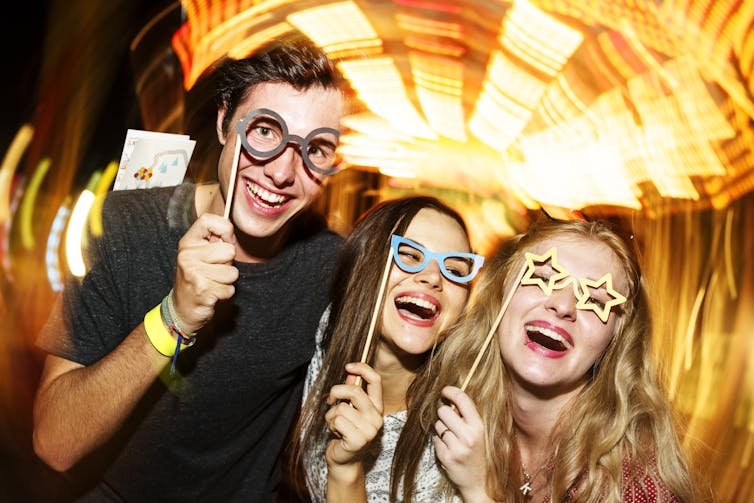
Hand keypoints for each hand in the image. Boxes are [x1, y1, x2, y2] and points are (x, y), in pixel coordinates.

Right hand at [172, 213, 238, 333]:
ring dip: (227, 280)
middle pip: (229, 250)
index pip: (208, 220)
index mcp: (187, 243)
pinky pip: (230, 289)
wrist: (182, 308)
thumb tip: (231, 235)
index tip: (226, 240)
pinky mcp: (203, 290)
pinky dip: (225, 293)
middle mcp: (187, 256)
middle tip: (215, 269)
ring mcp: (194, 273)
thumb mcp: (199, 255)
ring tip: (213, 282)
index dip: (225, 228)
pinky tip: (212, 293)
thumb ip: (214, 241)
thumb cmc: (196, 278)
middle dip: (228, 262)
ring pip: (232, 272)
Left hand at [324, 362, 383, 467]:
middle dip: (337, 391)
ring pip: (342, 407)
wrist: (344, 460)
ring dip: (332, 415)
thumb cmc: (345, 432)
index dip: (362, 369)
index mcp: (377, 407)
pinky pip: (338, 420)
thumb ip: (352, 392)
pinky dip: (331, 424)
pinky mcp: (359, 439)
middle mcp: (376, 417)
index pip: (376, 381)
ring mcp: (369, 430)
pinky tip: (336, 433)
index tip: (348, 366)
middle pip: (355, 391)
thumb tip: (350, 374)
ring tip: (336, 424)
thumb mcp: (349, 410)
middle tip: (330, 399)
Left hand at [434, 386, 490, 500]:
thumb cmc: (477, 453)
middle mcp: (468, 436)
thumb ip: (468, 416)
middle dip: (444, 415)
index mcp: (479, 427)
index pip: (462, 399)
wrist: (478, 482)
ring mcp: (457, 448)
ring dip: (441, 429)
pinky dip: (439, 442)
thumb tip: (451, 397)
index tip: (444, 391)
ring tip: (452, 439)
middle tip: (450, 423)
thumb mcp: (479, 433)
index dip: (450, 391)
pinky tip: (448, 449)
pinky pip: (435, 439)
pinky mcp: (446, 457)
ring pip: (437, 425)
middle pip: (444, 411)